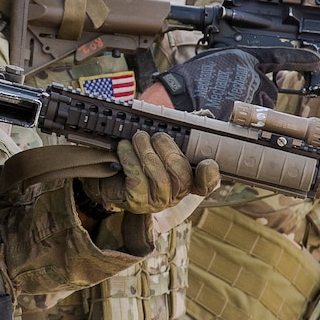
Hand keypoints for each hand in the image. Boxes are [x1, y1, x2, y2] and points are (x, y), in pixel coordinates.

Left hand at [79, 131, 219, 213]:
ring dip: (146, 151)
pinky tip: (124, 147)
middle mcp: (175, 196)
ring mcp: (156, 201)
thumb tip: (195, 118)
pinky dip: (130, 158)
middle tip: (156, 135)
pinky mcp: (136, 202)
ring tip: (138, 137)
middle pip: (182, 175)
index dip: (210, 176)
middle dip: (168, 150)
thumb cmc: (140, 160)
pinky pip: (137, 179)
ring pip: (159, 177)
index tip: (207, 163)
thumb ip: (178, 137)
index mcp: (188, 182)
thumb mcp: (161, 148)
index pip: (206, 184)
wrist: (110, 178)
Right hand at [154, 46, 319, 117]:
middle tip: (233, 99)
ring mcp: (249, 97)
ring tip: (225, 110)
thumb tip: (276, 72)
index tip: (317, 60)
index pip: (279, 56)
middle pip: (269, 91)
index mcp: (243, 58)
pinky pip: (257, 126)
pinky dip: (248, 130)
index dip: (300, 58)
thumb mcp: (219, 63)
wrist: (173, 100)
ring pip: (264, 110)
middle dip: (258, 98)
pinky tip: (229, 124)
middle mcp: (251, 75)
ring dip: (253, 114)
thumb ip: (245, 66)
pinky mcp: (245, 117)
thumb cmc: (189, 82)